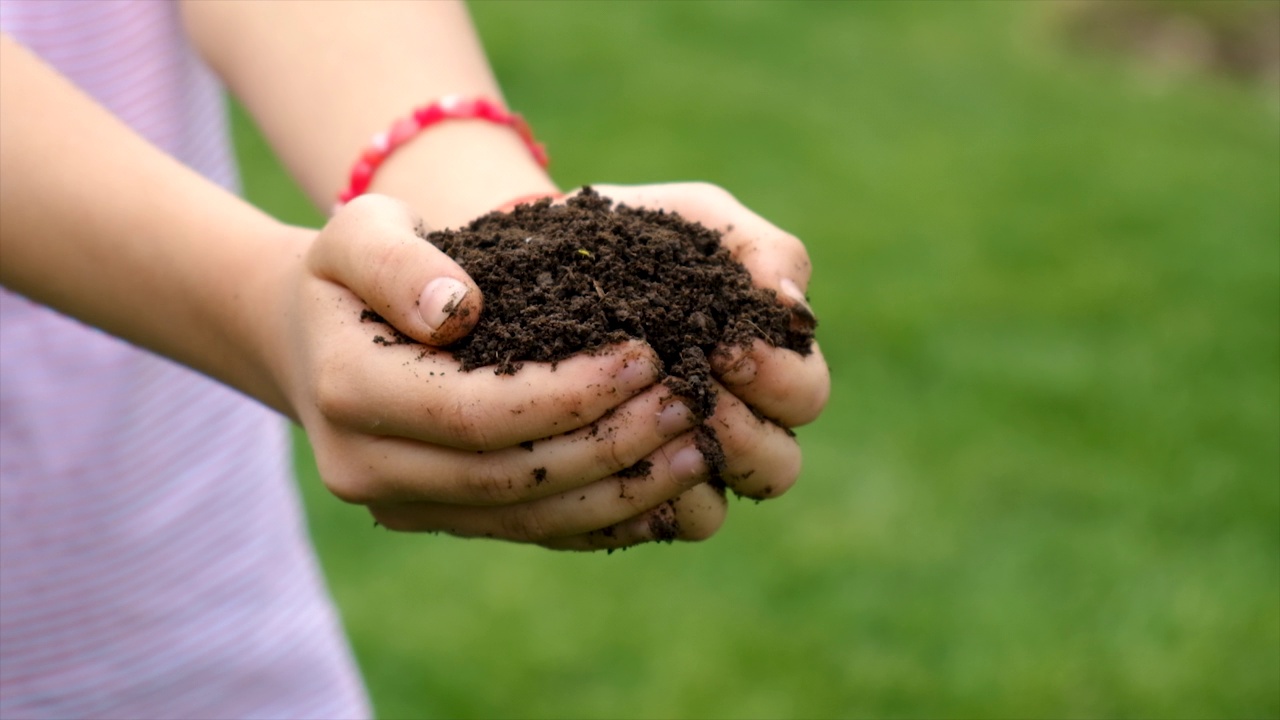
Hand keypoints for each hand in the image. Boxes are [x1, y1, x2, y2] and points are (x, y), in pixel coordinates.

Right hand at [273, 195, 737, 550]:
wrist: (311, 339)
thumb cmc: (348, 275)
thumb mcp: (356, 233)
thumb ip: (396, 259)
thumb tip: (456, 310)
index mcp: (349, 392)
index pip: (476, 411)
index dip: (570, 392)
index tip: (648, 353)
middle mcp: (366, 468)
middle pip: (511, 475)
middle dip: (612, 443)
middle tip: (690, 400)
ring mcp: (402, 506)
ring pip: (528, 517)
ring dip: (621, 491)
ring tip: (696, 448)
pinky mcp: (439, 521)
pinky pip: (528, 532)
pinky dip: (601, 520)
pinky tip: (664, 494)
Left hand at [587, 183, 831, 498]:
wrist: (527, 263)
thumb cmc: (628, 238)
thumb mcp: (695, 220)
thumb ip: (759, 249)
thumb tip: (793, 308)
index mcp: (764, 368)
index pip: (804, 397)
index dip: (777, 379)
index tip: (726, 345)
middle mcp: (730, 428)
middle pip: (777, 468)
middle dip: (742, 432)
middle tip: (695, 392)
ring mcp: (673, 470)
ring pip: (712, 513)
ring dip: (688, 469)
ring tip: (645, 421)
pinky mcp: (617, 496)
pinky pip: (640, 526)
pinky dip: (633, 500)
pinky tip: (605, 456)